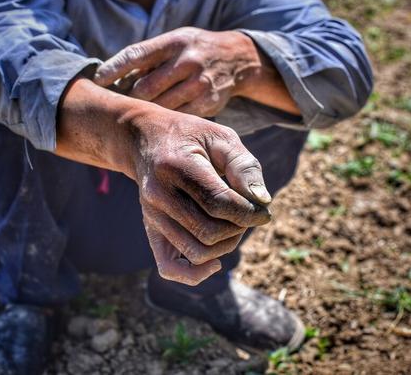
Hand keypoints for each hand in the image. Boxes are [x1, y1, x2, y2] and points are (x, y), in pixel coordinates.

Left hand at [94, 27, 261, 117]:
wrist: (238, 58)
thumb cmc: (195, 49)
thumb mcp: (176, 40)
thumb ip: (150, 56)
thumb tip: (114, 77)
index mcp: (174, 42)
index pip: (136, 55)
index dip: (114, 69)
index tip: (97, 80)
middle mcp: (187, 61)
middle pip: (146, 87)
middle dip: (128, 97)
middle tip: (115, 104)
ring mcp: (199, 84)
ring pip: (160, 106)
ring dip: (144, 111)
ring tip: (132, 114)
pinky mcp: (208, 103)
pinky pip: (177, 116)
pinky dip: (164, 119)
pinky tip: (156, 121)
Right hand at [131, 106, 271, 284]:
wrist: (146, 140)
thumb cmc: (191, 137)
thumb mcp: (220, 137)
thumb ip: (243, 166)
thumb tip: (262, 202)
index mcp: (175, 166)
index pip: (219, 203)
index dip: (249, 212)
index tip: (264, 209)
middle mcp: (158, 194)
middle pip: (209, 231)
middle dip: (239, 228)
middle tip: (249, 214)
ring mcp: (152, 215)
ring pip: (196, 251)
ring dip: (226, 246)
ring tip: (235, 226)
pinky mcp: (150, 229)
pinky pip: (170, 267)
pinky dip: (196, 273)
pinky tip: (216, 260)